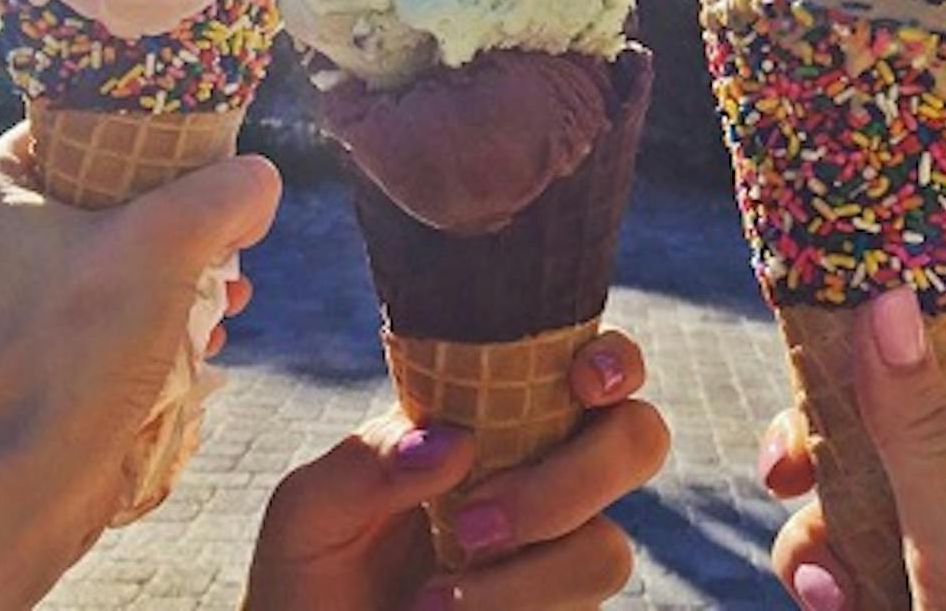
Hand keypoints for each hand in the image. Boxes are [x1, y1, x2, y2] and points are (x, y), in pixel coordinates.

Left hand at [0, 124, 279, 608]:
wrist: (18, 492)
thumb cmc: (73, 355)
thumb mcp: (169, 243)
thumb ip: (228, 190)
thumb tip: (260, 181)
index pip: (80, 120)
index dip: (154, 132)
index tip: (208, 158)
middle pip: (108, 189)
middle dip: (185, 217)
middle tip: (230, 237)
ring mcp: (1, 299)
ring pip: (115, 252)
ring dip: (184, 269)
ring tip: (232, 291)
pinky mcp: (26, 353)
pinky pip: (104, 308)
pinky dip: (158, 314)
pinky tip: (205, 335)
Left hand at [246, 328, 668, 609]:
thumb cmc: (310, 581)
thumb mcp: (307, 514)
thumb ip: (363, 465)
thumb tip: (454, 442)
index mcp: (498, 424)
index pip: (592, 366)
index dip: (614, 360)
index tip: (583, 380)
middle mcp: (548, 480)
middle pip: (638, 440)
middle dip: (577, 477)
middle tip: (476, 522)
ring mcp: (562, 560)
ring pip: (607, 549)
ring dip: (521, 577)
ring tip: (429, 602)